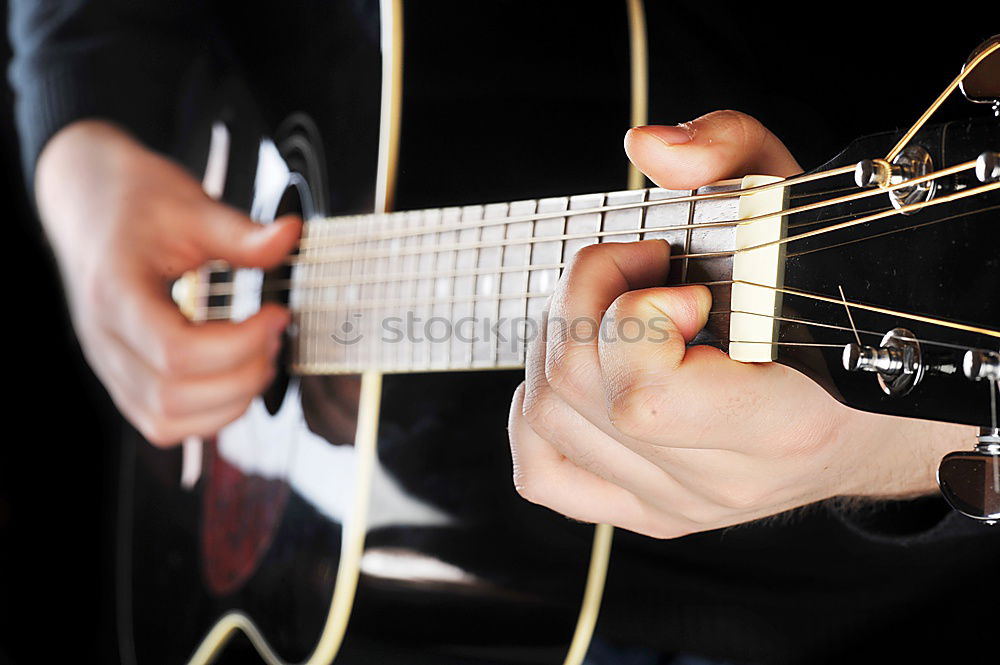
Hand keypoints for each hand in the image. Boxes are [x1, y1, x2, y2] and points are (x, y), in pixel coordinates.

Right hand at [35, 121, 300, 445]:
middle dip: (241, 376)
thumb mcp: (191, 205)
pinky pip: (162, 424)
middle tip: (275, 338)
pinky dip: (207, 416)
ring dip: (228, 403)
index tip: (276, 314)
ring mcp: (110, 365)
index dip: (239, 343)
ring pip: (166, 422)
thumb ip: (241, 233)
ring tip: (260, 360)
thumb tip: (291, 236)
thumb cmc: (134, 202)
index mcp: (116, 293)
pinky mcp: (123, 378)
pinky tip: (236, 378)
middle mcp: (105, 340)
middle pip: (173, 395)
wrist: (87, 201)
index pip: (175, 351)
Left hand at [507, 111, 971, 536]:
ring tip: (613, 311)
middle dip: (586, 299)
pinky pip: (541, 470)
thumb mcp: (802, 208)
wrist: (872, 416)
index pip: (645, 396)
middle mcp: (723, 477)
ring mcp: (677, 502)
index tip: (679, 284)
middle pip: (577, 388)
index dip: (635, 315)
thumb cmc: (834, 311)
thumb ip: (732, 155)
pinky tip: (580, 374)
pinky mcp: (645, 509)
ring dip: (559, 339)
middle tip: (639, 272)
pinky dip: (537, 410)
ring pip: (546, 417)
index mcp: (783, 421)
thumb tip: (649, 146)